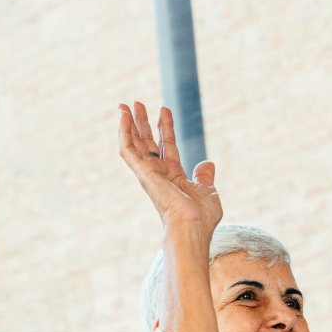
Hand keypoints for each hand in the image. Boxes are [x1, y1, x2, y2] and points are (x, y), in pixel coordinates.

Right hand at [118, 102, 220, 238]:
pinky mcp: (141, 172)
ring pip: (134, 144)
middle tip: (137, 103)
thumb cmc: (201, 217)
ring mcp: (148, 174)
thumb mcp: (208, 191)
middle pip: (147, 143)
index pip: (167, 147)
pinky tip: (123, 116)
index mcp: (173, 177)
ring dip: (129, 124)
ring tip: (125, 104)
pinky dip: (124, 132)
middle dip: (142, 123)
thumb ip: (204, 177)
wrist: (192, 227)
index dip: (165, 128)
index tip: (164, 109)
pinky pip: (128, 150)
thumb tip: (208, 163)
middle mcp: (158, 175)